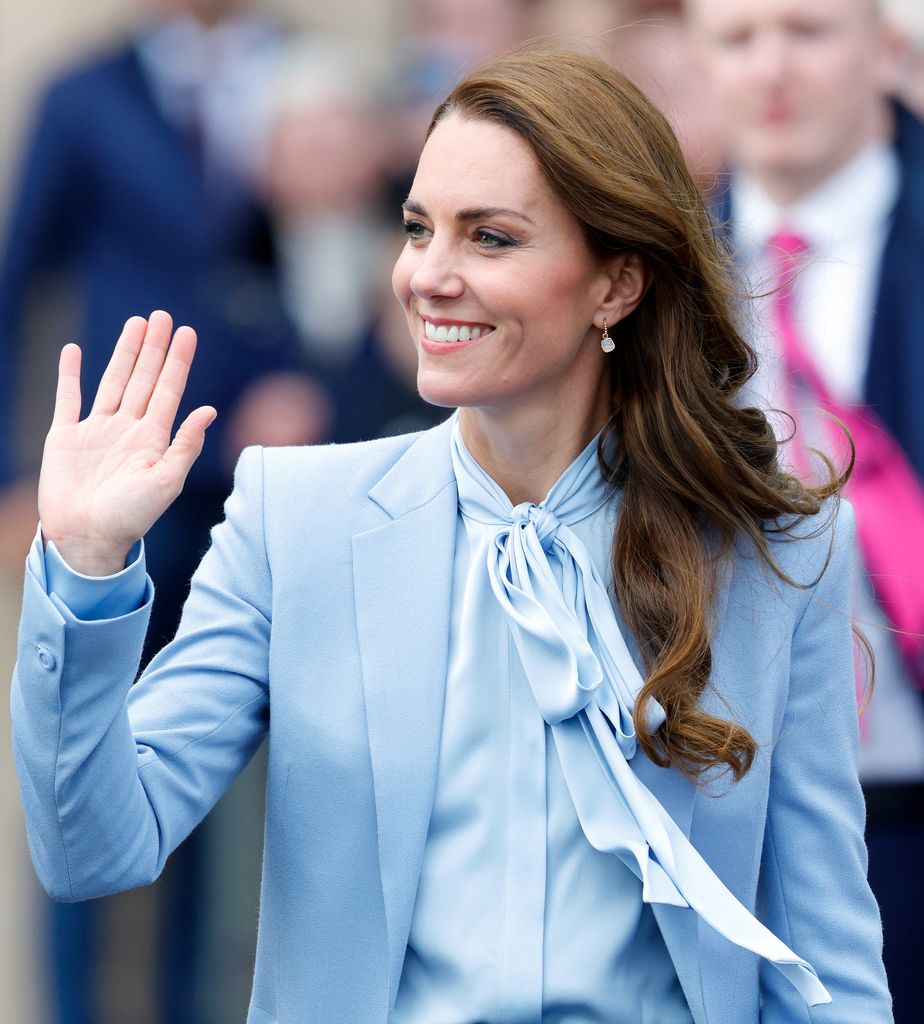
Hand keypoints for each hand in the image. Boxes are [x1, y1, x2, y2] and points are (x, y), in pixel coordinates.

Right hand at [38, 312, 215, 575]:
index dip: (178, 361)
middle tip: (162, 316)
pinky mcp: (65, 436)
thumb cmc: (132, 516)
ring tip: (136, 324)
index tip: (188, 332)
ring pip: (113, 381)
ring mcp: (97, 430)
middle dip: (154, 348)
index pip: (170, 390)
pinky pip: (68, 398)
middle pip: (144, 378)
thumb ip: (186, 445)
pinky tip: (75, 351)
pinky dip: (70, 374)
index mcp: (154, 439)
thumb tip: (209, 409)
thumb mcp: (167, 482)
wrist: (87, 538)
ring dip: (124, 353)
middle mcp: (128, 429)